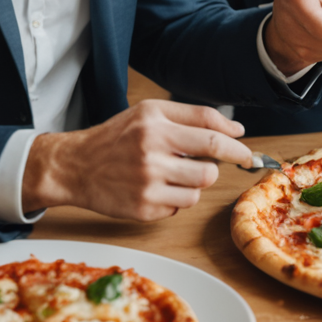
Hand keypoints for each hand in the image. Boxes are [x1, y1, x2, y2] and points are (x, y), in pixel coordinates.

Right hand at [21, 99, 253, 218]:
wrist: (75, 166)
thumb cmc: (117, 137)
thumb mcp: (150, 112)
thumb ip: (192, 115)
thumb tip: (234, 129)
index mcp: (154, 124)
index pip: (211, 130)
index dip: (235, 139)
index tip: (246, 146)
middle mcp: (151, 153)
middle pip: (211, 163)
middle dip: (230, 161)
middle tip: (236, 160)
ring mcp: (146, 184)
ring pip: (200, 187)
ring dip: (198, 180)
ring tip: (179, 172)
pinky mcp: (142, 209)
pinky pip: (180, 206)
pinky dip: (178, 198)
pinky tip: (160, 188)